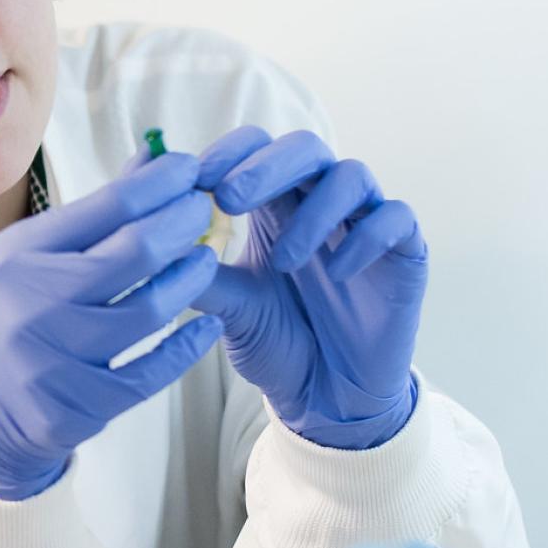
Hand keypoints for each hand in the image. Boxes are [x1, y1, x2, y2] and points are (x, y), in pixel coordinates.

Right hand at [0, 154, 223, 500]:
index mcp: (19, 256)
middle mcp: (30, 303)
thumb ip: (94, 215)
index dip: (158, 183)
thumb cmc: (13, 318)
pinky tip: (207, 325)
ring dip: (191, 281)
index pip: (107, 206)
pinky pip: (150, 372)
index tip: (188, 170)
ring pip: (149, 311)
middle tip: (205, 210)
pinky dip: (186, 347)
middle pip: (134, 253)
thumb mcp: (31, 259)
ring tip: (207, 261)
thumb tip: (154, 160)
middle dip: (183, 223)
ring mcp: (51, 359)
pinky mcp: (74, 406)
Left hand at [192, 128, 427, 450]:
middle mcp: (320, 203)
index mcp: (274, 205)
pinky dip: (366, 237)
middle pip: (304, 148)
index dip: (229, 154)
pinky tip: (336, 272)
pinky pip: (396, 218)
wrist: (326, 399)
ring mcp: (364, 223)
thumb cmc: (275, 344)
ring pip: (351, 175)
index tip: (196, 178)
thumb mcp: (227, 307)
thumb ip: (194, 269)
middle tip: (229, 198)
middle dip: (265, 166)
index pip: (256, 149)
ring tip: (282, 261)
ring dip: (313, 211)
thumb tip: (142, 231)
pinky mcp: (405, 251)